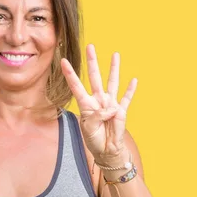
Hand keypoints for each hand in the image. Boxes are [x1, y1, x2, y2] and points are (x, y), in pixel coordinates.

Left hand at [60, 44, 136, 159]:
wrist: (106, 150)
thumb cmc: (94, 139)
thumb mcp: (89, 128)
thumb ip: (97, 116)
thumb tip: (111, 108)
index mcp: (86, 104)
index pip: (76, 85)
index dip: (70, 73)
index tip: (63, 61)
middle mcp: (98, 100)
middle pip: (94, 77)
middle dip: (92, 61)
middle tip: (90, 46)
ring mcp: (110, 103)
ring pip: (112, 82)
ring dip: (114, 68)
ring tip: (115, 54)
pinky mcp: (121, 110)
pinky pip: (127, 98)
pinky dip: (130, 90)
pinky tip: (134, 80)